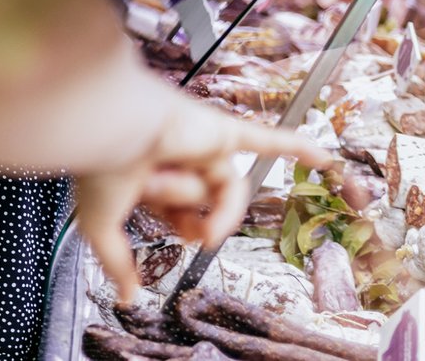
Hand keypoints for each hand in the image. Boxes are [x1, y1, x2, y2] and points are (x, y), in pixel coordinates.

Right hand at [74, 96, 330, 303]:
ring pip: (223, 187)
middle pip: (207, 204)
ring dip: (194, 194)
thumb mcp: (101, 227)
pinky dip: (295, 145)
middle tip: (183, 223)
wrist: (109, 128)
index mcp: (152, 176)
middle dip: (190, 216)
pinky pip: (265, 139)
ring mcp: (203, 144)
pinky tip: (324, 157)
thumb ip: (117, 263)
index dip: (179, 228)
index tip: (174, 237)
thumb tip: (127, 296)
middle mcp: (179, 159)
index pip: (181, 214)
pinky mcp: (221, 130)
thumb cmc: (100, 168)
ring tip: (175, 191)